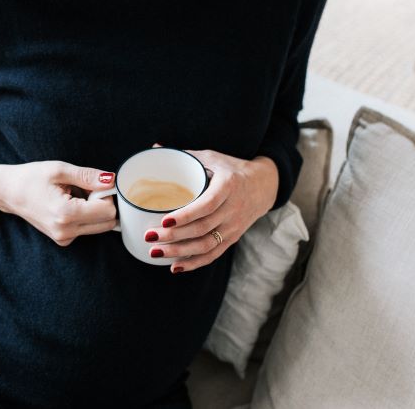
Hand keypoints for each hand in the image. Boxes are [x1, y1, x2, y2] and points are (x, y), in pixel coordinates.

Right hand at [0, 160, 116, 245]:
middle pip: (107, 222)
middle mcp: (66, 231)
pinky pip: (88, 228)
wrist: (8, 193)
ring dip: (94, 210)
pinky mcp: (63, 239)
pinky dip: (85, 215)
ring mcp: (64, 238)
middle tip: (84, 190)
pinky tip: (69, 204)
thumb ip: (88, 176)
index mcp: (65, 214)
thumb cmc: (31, 178)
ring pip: (100, 226)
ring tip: (74, 196)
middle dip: (102, 204)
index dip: (106, 195)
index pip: (108, 211)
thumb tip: (111, 180)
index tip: (92, 184)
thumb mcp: (60, 170)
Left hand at [145, 147, 278, 273]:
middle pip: (202, 228)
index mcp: (228, 187)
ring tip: (155, 252)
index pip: (206, 205)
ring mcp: (233, 227)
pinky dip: (194, 263)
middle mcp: (233, 209)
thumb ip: (186, 155)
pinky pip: (213, 255)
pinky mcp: (232, 238)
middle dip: (174, 236)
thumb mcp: (212, 157)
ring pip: (206, 245)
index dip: (186, 215)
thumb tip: (155, 148)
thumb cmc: (232, 169)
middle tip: (150, 236)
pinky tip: (174, 266)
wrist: (264, 185)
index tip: (164, 221)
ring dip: (179, 252)